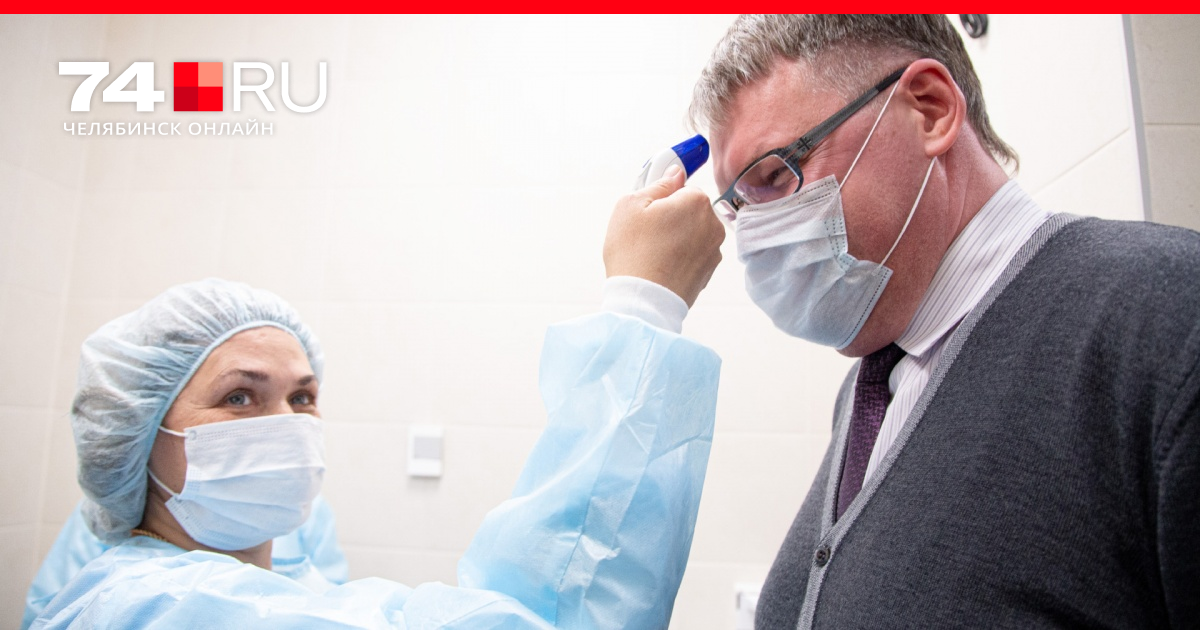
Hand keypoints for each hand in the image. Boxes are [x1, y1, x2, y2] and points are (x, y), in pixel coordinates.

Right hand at [603, 165, 725, 307]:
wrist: (643, 301)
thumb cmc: (634, 253)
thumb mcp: (631, 205)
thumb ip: (658, 184)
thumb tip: (675, 174)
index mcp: (696, 202)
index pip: (682, 188)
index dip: (662, 198)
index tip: (650, 208)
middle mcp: (712, 224)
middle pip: (689, 211)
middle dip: (670, 218)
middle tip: (645, 233)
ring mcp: (713, 250)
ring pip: (692, 233)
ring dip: (676, 238)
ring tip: (652, 252)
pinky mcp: (708, 272)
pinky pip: (693, 255)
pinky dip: (680, 257)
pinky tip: (661, 265)